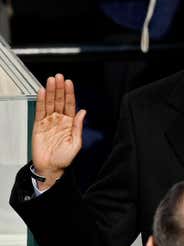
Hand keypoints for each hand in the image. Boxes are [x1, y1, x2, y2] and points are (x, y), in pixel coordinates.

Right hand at [32, 74, 85, 189]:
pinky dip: (40, 101)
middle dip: (59, 88)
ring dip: (50, 91)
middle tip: (58, 77)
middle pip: (59, 100)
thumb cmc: (64, 158)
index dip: (69, 93)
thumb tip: (83, 112)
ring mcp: (49, 121)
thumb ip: (78, 126)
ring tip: (50, 81)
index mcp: (70, 123)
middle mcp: (60, 120)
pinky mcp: (39, 125)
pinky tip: (42, 92)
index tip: (69, 83)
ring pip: (49, 103)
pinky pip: (40, 111)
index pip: (70, 104)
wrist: (50, 168)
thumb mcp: (76, 143)